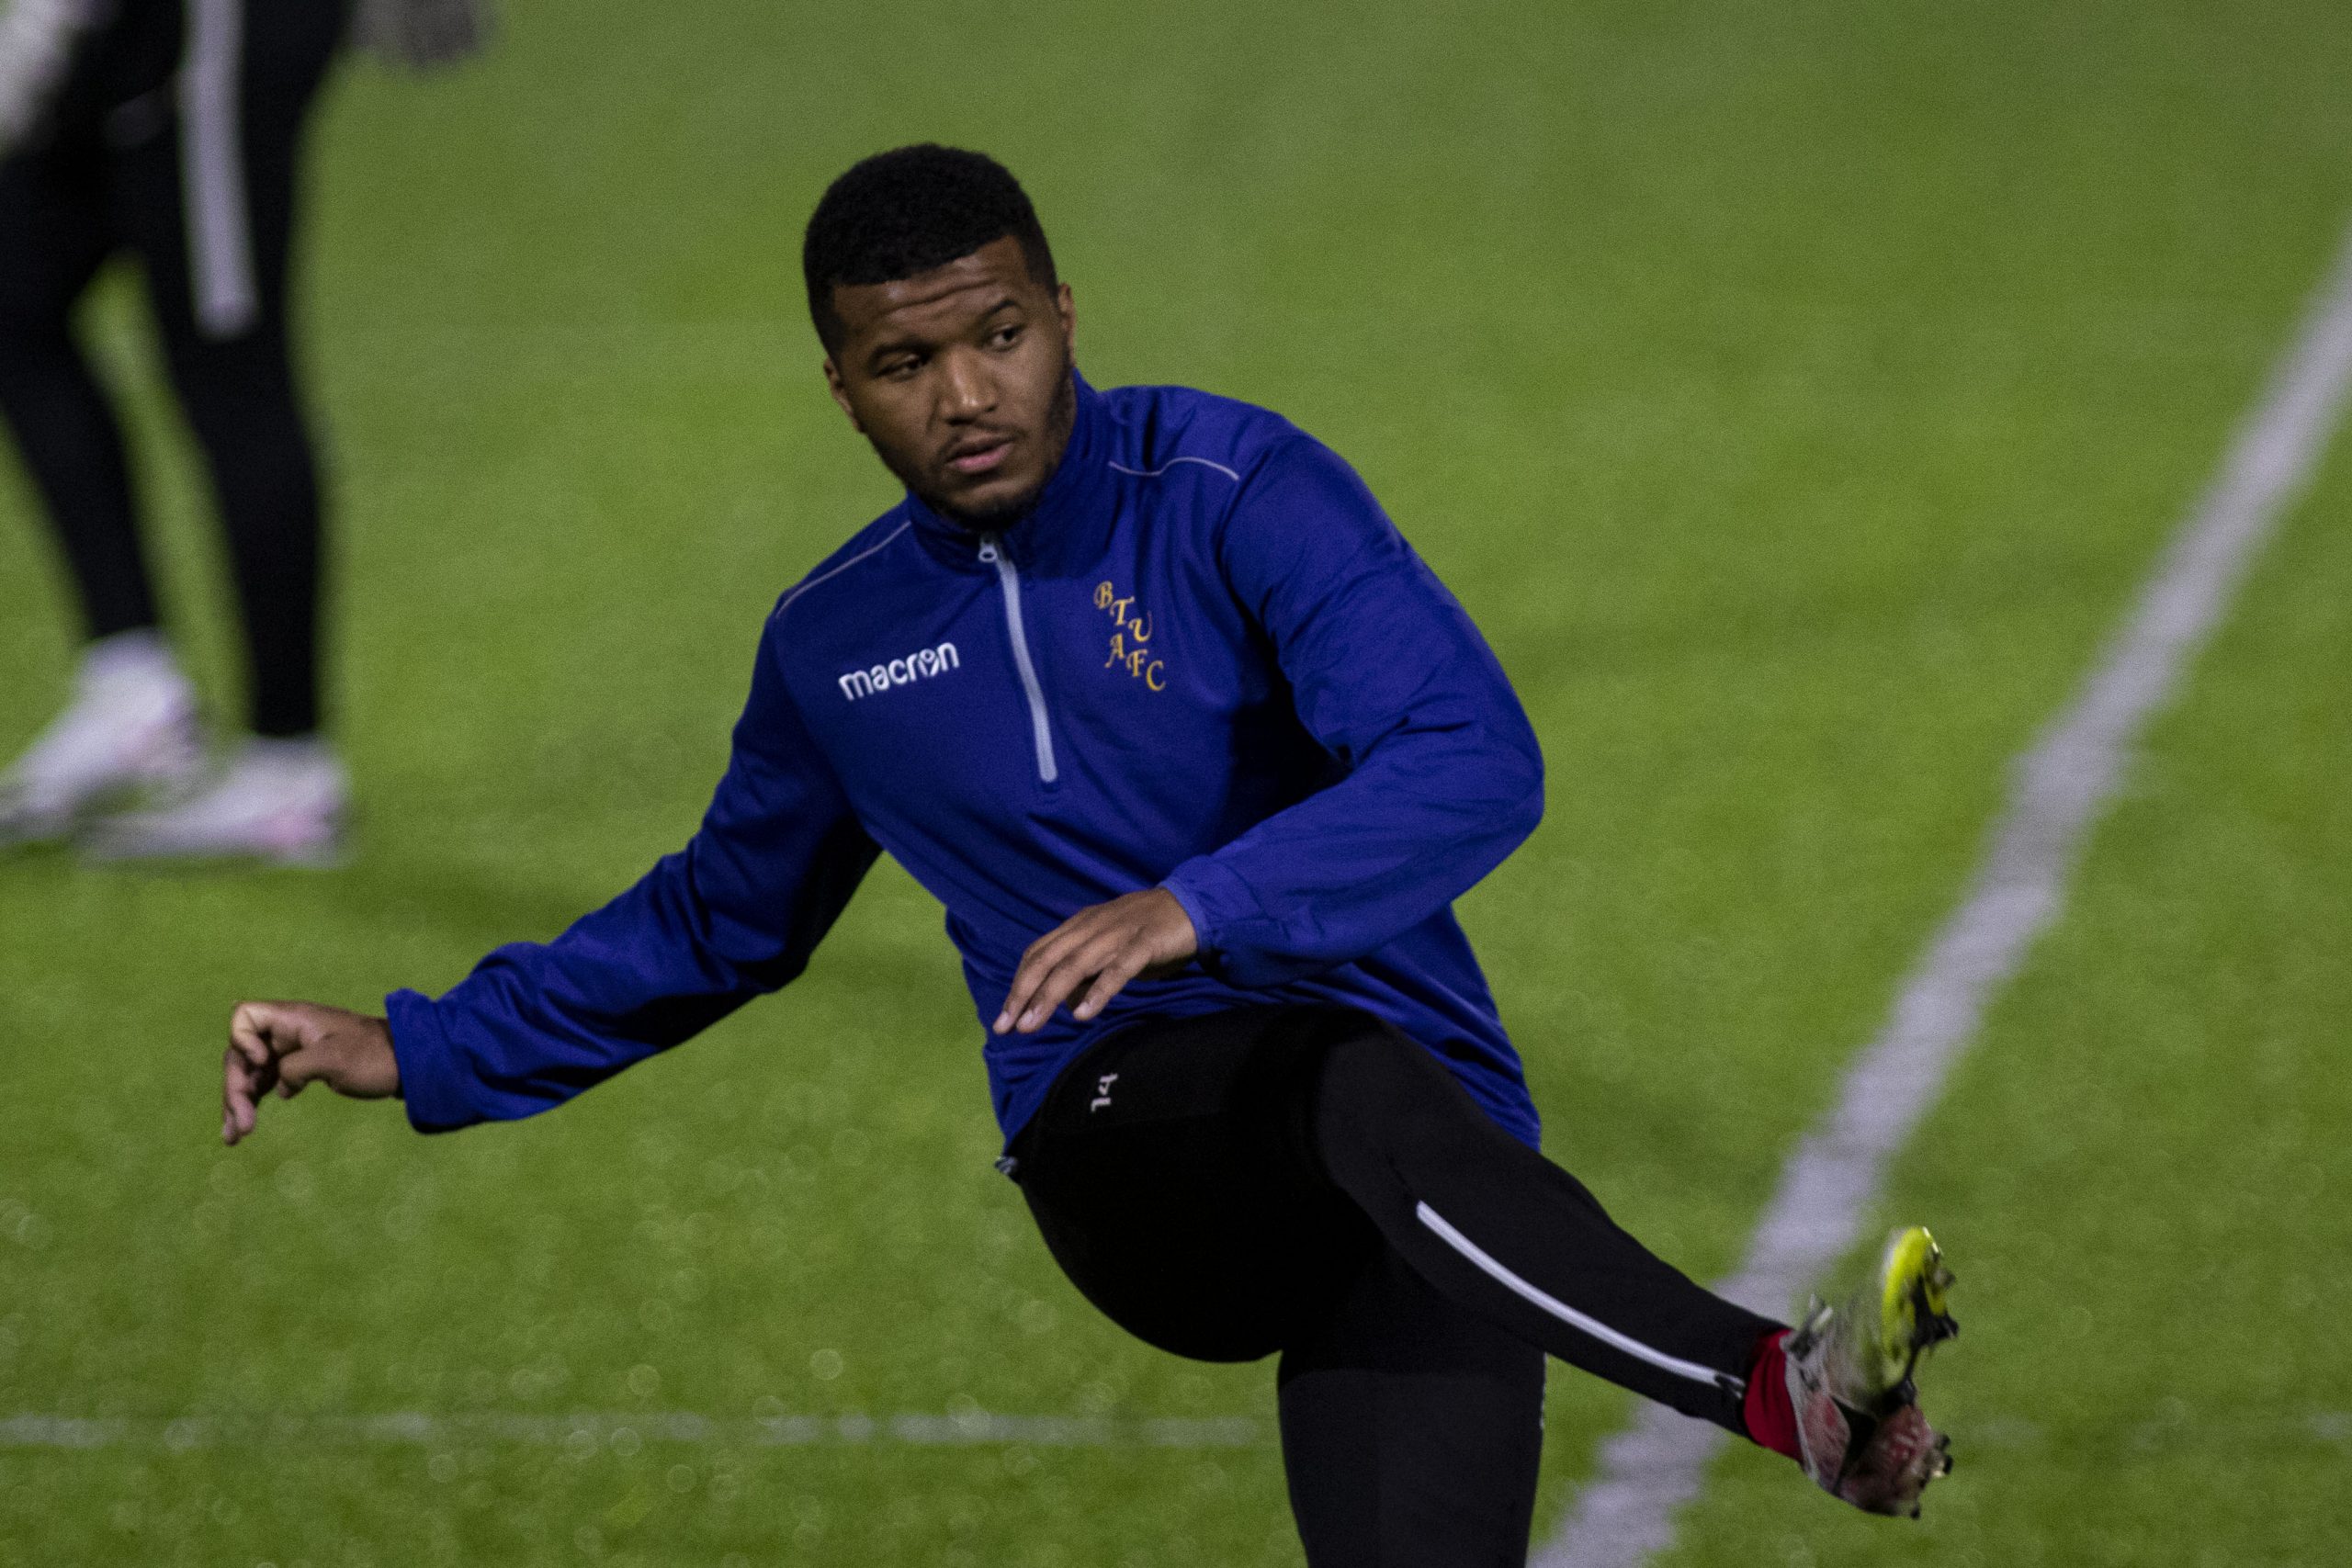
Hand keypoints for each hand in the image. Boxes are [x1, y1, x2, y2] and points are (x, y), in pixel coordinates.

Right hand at [222, 1001, 400, 1145]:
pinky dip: (253, 1104)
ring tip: (233, 1137)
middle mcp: (286, 1033)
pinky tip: (242, 1130)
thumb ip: (294, 1068)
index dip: (242, 1041)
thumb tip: (277, 1087)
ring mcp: (290, 1052)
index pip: (245, 1016)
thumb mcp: (332, 1060)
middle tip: (241, 1126)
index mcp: (292, 1019)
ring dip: (237, 1103)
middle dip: (234, 1088)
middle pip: (240, 1054)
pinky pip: (265, 1085)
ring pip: (250, 1074)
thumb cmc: (373, 1057)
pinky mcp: (298, 1071)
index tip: (263, 1063)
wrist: (407, 1065)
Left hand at [994, 888, 1198, 1034]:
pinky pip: (1118, 969)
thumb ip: (1087, 974)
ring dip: (1049, 996)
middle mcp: (1091, 927)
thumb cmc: (1147, 933)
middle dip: (1023, 993)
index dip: (1019, 983)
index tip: (1004, 1016)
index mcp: (1079, 926)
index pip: (1038, 953)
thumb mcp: (1109, 951)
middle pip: (1047, 960)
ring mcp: (1117, 933)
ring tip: (1031, 1024)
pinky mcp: (1144, 943)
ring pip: (1074, 965)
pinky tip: (1084, 1015)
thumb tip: (1068, 1006)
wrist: (1192, 906)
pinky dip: (1098, 991)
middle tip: (1006, 1027)